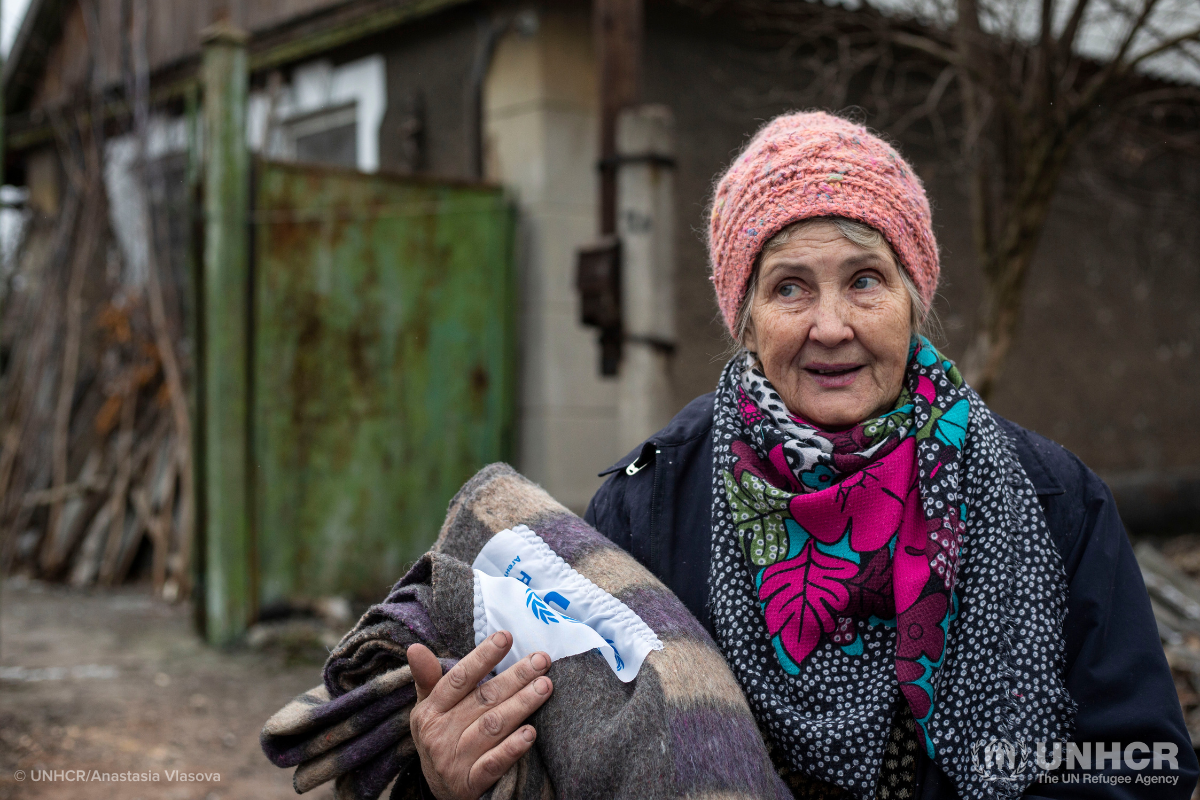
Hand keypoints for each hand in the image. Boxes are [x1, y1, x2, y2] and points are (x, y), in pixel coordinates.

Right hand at [408, 632, 552, 799]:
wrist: (440, 793)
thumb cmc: (441, 738)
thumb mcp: (429, 710)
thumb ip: (427, 678)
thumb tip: (414, 647)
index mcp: (431, 711)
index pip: (459, 679)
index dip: (483, 657)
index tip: (506, 637)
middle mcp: (440, 735)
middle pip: (483, 700)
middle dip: (515, 677)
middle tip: (542, 660)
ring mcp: (455, 761)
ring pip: (492, 727)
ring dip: (521, 705)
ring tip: (545, 687)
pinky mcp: (470, 784)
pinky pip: (494, 764)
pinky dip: (512, 748)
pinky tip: (531, 733)